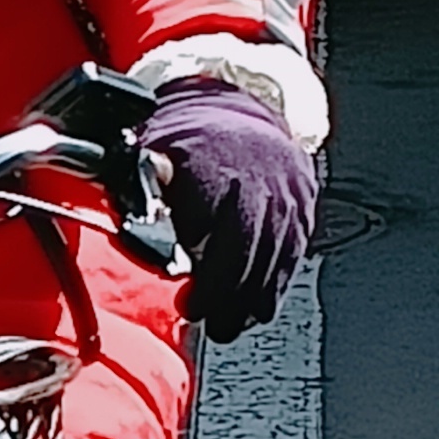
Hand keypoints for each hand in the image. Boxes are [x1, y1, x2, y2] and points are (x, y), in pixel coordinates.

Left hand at [143, 83, 319, 340]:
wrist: (242, 112)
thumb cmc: (192, 140)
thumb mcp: (154, 146)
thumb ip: (145, 180)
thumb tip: (136, 204)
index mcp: (214, 165)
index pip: (208, 222)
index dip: (199, 265)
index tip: (185, 295)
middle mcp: (256, 182)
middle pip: (245, 246)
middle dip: (224, 291)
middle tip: (204, 318)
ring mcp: (285, 197)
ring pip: (273, 255)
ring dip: (250, 298)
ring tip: (227, 326)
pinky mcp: (302, 211)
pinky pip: (292, 253)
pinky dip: (275, 285)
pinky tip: (258, 308)